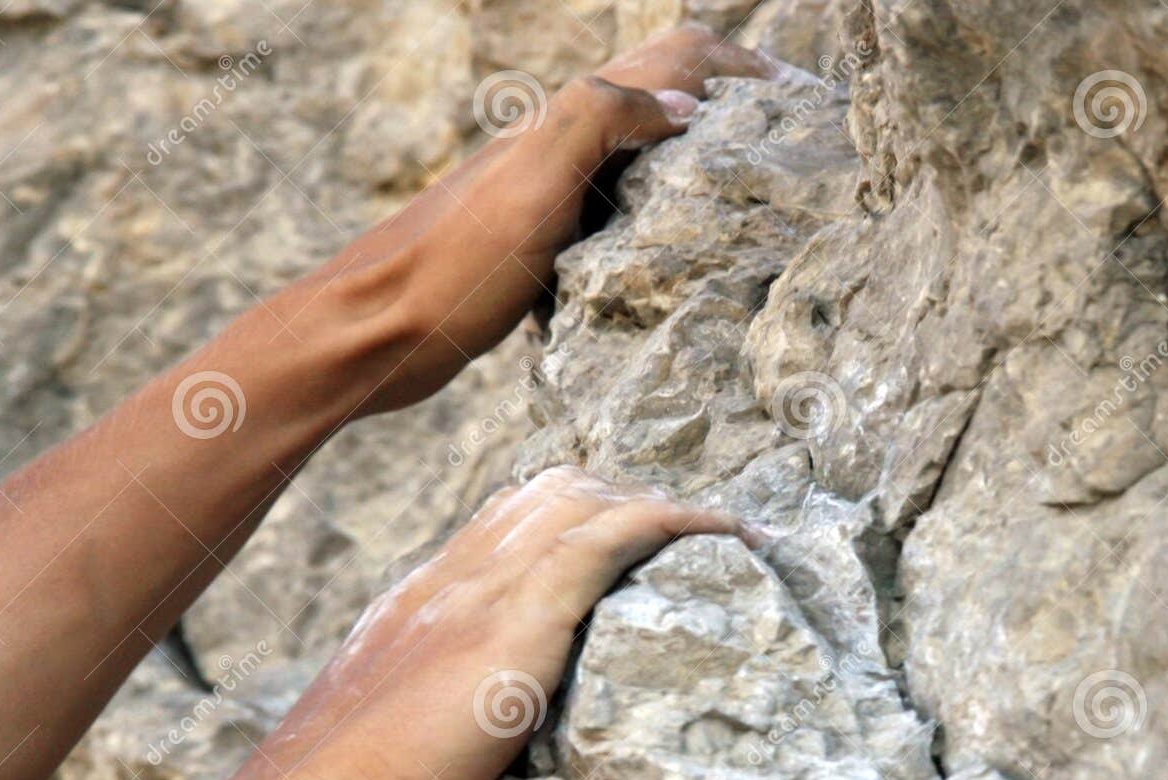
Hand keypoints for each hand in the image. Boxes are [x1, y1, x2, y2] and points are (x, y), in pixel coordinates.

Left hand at [170, 25, 780, 429]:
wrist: (373, 333)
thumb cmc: (450, 265)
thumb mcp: (531, 183)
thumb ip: (600, 122)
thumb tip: (681, 103)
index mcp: (565, 120)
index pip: (669, 59)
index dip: (734, 63)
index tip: (794, 94)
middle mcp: (559, 147)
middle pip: (659, 98)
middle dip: (726, 106)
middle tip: (786, 142)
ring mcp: (547, 197)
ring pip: (638, 156)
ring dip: (695, 160)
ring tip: (748, 195)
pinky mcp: (536, 248)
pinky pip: (613, 215)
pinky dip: (655, 218)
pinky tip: (674, 258)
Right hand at [211, 467, 751, 779]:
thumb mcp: (380, 738)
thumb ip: (421, 714)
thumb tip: (460, 741)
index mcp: (416, 602)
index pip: (504, 525)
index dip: (571, 520)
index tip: (622, 540)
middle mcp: (449, 577)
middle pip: (549, 495)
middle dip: (622, 501)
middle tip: (684, 536)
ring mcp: (480, 591)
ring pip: (581, 501)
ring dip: (654, 506)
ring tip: (718, 532)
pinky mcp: (514, 622)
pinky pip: (609, 539)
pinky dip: (671, 523)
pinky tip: (722, 532)